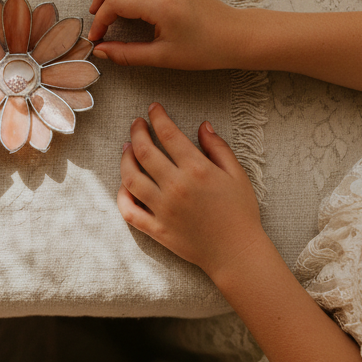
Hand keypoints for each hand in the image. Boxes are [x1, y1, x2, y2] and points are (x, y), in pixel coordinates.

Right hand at [88, 0, 247, 68]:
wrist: (237, 36)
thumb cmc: (206, 50)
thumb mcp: (163, 57)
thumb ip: (128, 54)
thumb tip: (102, 52)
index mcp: (161, 5)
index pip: (116, 3)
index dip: (100, 20)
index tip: (97, 38)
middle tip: (95, 15)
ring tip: (108, 7)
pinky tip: (129, 1)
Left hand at [118, 103, 262, 276]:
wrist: (237, 253)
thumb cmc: (240, 212)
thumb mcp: (237, 174)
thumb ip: (218, 148)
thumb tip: (202, 125)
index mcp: (197, 170)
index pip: (168, 134)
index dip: (158, 116)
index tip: (153, 108)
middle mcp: (175, 187)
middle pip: (144, 151)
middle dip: (137, 131)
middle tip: (137, 123)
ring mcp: (162, 209)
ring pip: (130, 178)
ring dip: (125, 159)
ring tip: (127, 148)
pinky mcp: (155, 229)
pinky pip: (129, 210)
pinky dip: (121, 196)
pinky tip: (125, 184)